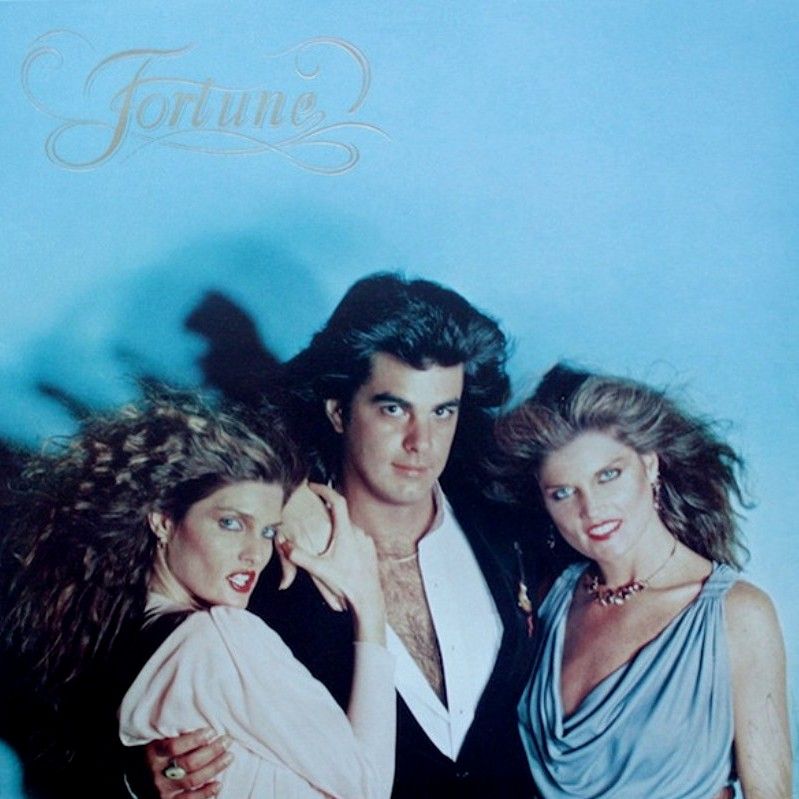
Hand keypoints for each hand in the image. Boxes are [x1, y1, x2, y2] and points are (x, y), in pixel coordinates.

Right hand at [144, 728, 231, 798]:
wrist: (135, 775)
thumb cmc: (154, 750)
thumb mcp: (157, 738)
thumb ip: (175, 733)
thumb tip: (205, 726)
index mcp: (153, 753)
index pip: (175, 747)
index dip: (195, 739)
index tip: (211, 731)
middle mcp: (157, 774)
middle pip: (188, 764)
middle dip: (212, 752)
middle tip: (227, 741)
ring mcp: (162, 791)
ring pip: (192, 781)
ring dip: (214, 768)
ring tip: (228, 757)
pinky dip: (206, 793)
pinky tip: (218, 784)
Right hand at [279, 483, 385, 642]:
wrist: (368, 599)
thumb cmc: (346, 584)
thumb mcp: (319, 569)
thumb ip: (298, 556)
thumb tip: (283, 543)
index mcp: (346, 532)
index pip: (337, 502)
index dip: (325, 490)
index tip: (314, 486)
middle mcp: (358, 532)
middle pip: (341, 515)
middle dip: (327, 514)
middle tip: (312, 515)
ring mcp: (366, 540)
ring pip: (348, 527)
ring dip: (335, 528)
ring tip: (323, 539)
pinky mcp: (370, 548)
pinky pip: (355, 537)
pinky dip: (344, 538)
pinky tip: (336, 551)